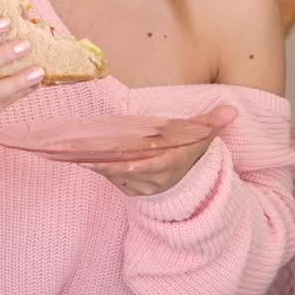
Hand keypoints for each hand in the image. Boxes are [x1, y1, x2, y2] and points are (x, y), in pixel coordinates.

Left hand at [84, 105, 236, 196]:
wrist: (186, 180)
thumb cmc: (190, 150)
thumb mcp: (203, 136)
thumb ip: (214, 122)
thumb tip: (231, 110)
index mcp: (170, 165)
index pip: (151, 167)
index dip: (133, 167)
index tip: (116, 163)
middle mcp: (152, 178)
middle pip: (123, 171)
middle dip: (100, 165)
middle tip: (76, 155)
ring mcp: (137, 183)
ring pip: (110, 174)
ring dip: (89, 164)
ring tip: (63, 153)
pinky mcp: (124, 183)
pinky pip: (105, 174)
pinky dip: (89, 165)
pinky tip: (69, 155)